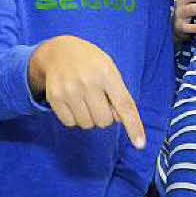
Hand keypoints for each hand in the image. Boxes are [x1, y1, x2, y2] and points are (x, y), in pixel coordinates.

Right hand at [29, 36, 145, 149]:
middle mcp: (88, 82)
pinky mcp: (55, 98)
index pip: (124, 105)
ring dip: (89, 118)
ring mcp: (70, 91)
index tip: (140, 145)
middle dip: (105, 116)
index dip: (134, 127)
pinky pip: (70, 123)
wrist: (57, 51)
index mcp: (107, 73)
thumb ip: (118, 93)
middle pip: (104, 121)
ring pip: (87, 124)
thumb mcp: (109, 69)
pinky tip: (72, 101)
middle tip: (99, 101)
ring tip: (85, 99)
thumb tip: (120, 120)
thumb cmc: (90, 62)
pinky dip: (74, 118)